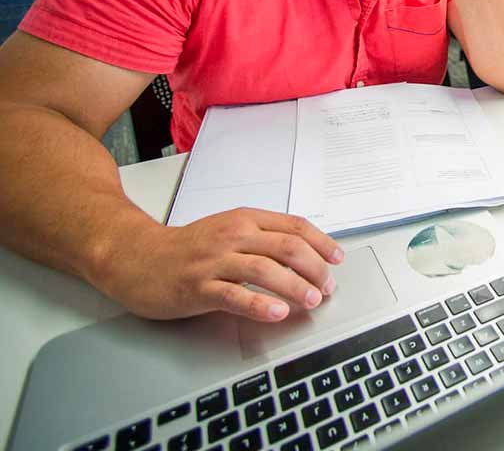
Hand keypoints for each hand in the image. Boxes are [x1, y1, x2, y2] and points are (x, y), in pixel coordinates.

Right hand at [102, 208, 343, 321]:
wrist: (136, 257)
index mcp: (246, 219)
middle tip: (327, 287)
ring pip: (266, 270)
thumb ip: (263, 238)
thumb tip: (305, 254)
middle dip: (315, 268)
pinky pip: (235, 296)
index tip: (337, 260)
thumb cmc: (187, 247)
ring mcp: (215, 261)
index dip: (321, 243)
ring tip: (312, 301)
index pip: (294, 226)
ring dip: (295, 287)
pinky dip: (260, 305)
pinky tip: (277, 313)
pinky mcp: (197, 286)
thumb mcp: (229, 230)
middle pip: (287, 247)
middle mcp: (233, 236)